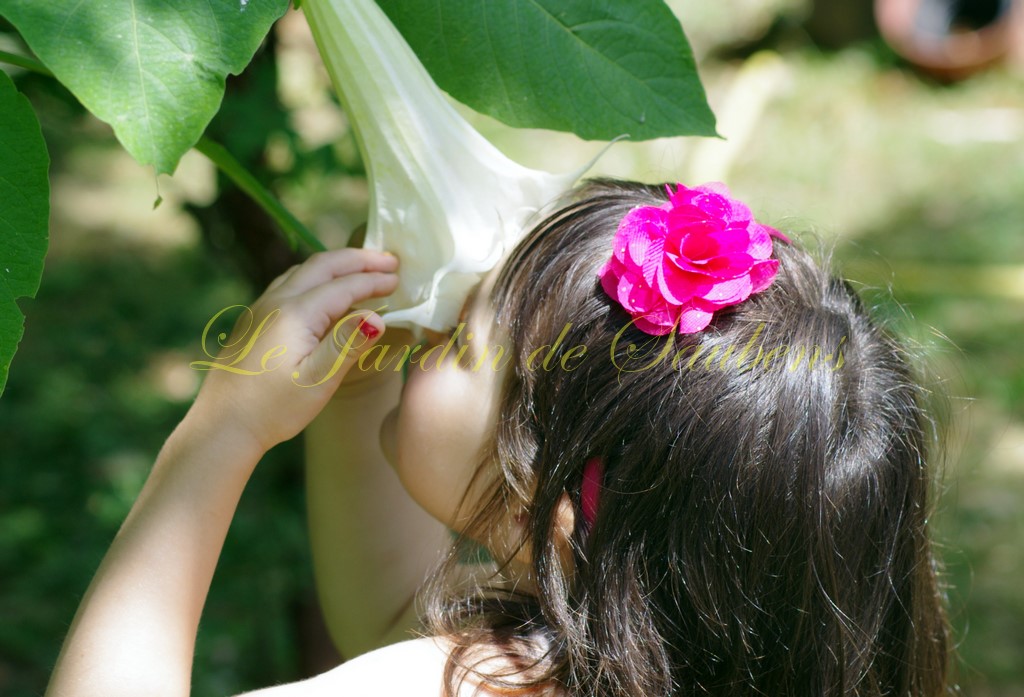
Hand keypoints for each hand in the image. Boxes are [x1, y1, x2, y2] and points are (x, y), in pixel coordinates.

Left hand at [189, 249, 398, 452]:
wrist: (221, 426)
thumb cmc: (273, 409)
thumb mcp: (318, 380)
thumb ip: (347, 344)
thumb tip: (377, 317)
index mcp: (294, 314)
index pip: (343, 286)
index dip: (373, 281)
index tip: (399, 279)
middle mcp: (275, 302)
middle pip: (321, 266)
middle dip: (357, 260)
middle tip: (389, 260)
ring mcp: (259, 309)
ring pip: (302, 272)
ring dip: (335, 266)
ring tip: (361, 270)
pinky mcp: (252, 321)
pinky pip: (288, 284)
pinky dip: (315, 278)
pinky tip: (323, 292)